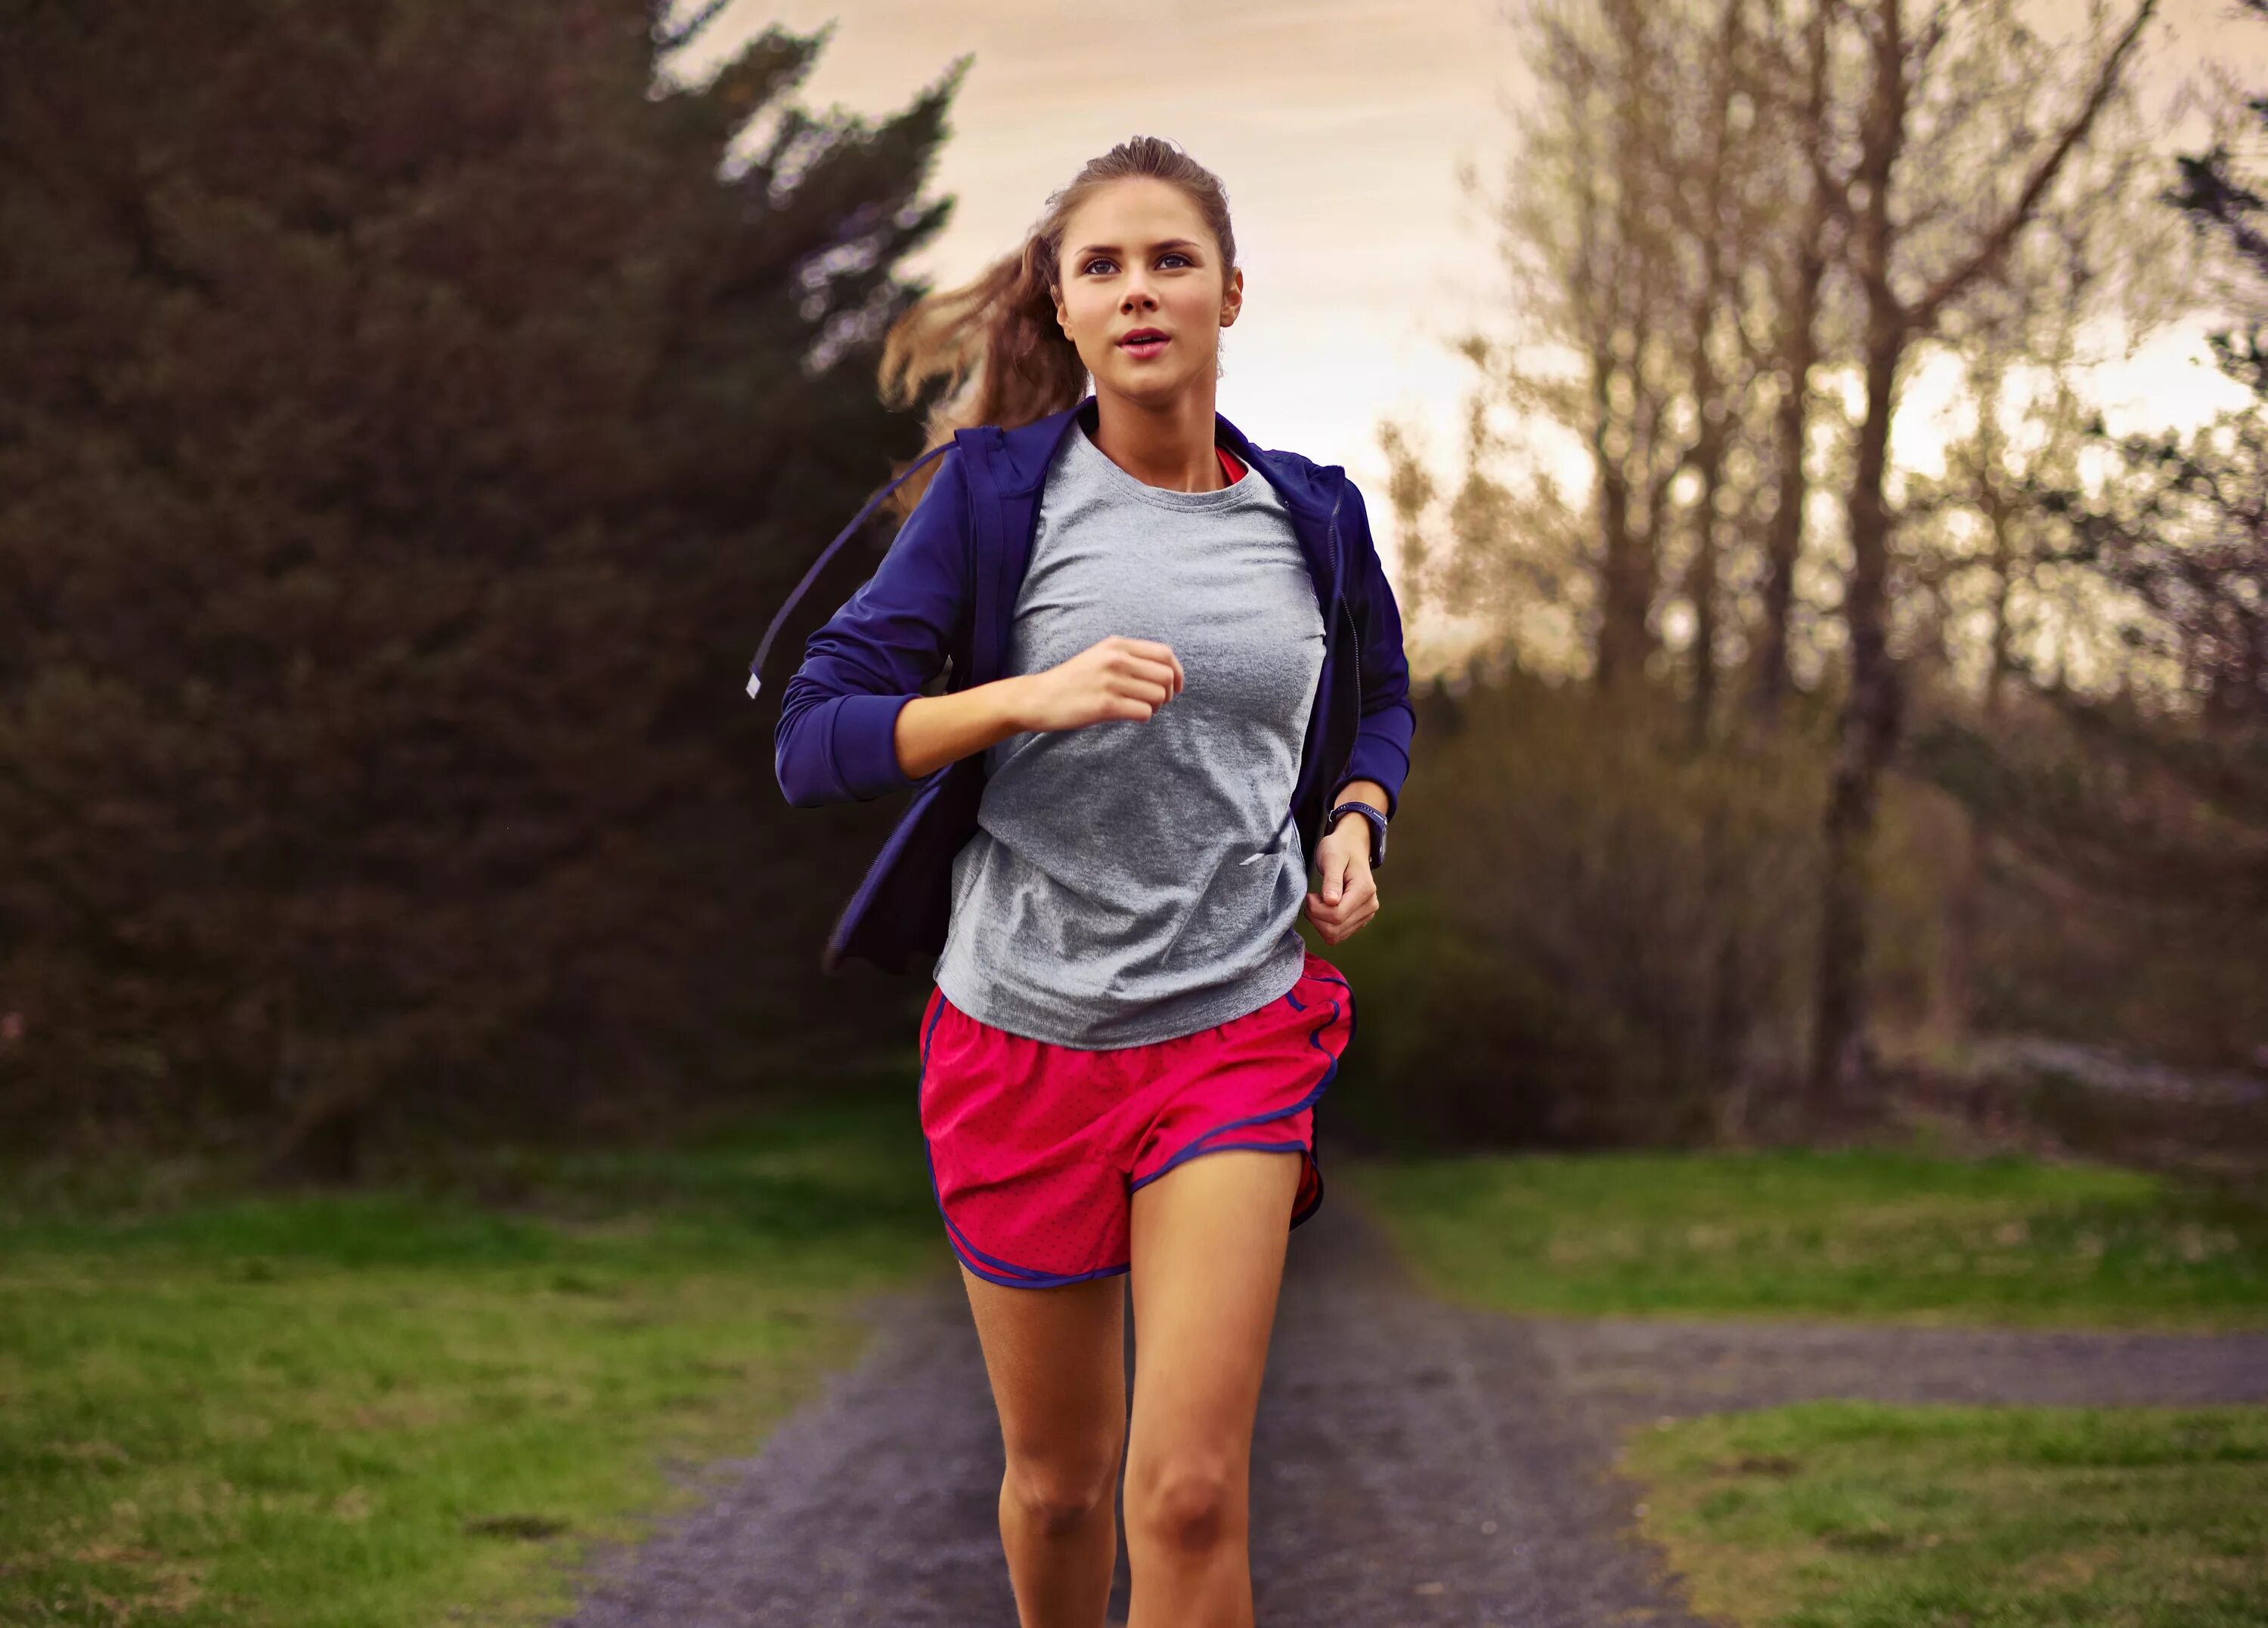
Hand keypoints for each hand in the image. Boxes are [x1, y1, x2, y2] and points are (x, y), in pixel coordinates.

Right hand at [1014, 635, 1184, 732]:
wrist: (1039, 697)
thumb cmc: (1073, 681)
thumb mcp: (1100, 656)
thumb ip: (1129, 658)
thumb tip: (1166, 672)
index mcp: (1117, 645)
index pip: (1165, 653)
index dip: (1178, 672)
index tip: (1176, 687)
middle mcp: (1115, 659)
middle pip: (1166, 675)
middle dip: (1168, 693)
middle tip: (1156, 702)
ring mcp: (1110, 681)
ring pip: (1158, 695)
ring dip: (1155, 706)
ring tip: (1138, 708)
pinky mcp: (1105, 705)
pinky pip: (1144, 712)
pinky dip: (1143, 717)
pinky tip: (1130, 716)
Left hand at [1304, 813, 1379, 944]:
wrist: (1351, 847)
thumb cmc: (1339, 849)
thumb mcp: (1331, 858)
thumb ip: (1331, 880)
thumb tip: (1331, 902)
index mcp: (1365, 890)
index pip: (1337, 915)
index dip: (1316, 909)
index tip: (1310, 894)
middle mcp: (1370, 906)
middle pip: (1335, 929)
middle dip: (1316, 917)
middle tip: (1311, 898)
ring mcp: (1366, 915)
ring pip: (1335, 936)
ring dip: (1319, 922)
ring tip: (1317, 902)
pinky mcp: (1359, 920)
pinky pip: (1338, 934)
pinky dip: (1325, 925)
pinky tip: (1323, 908)